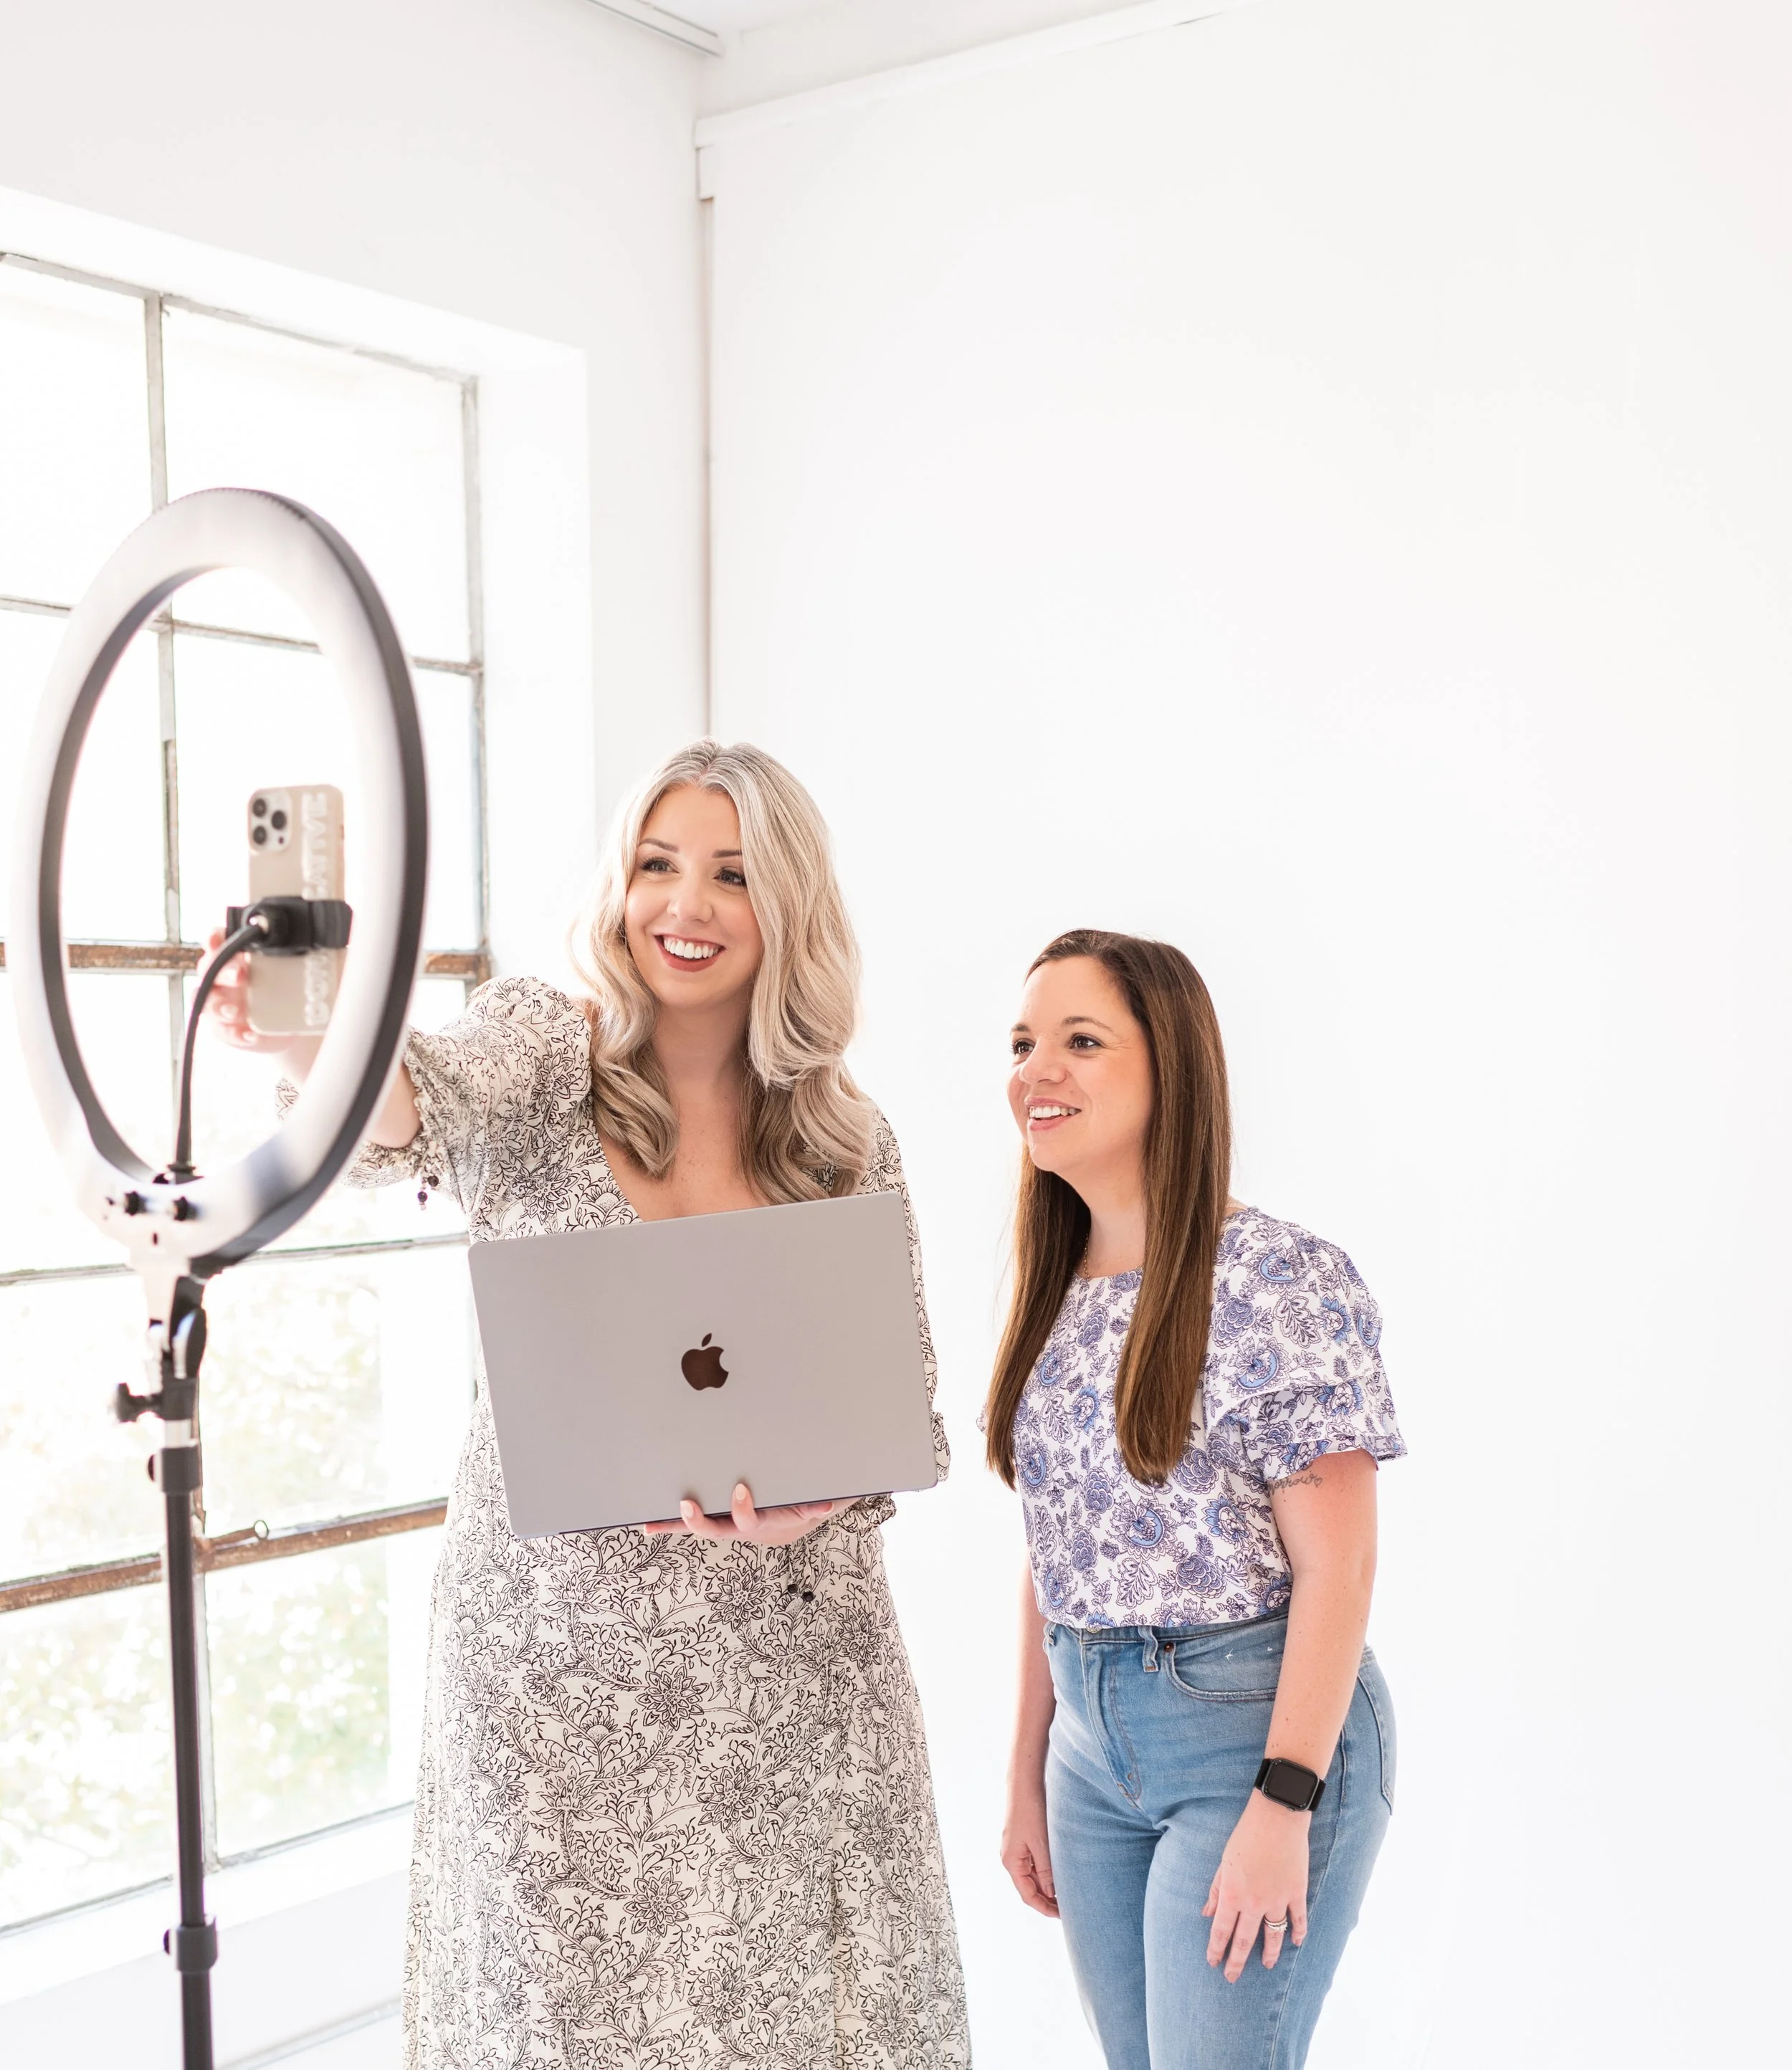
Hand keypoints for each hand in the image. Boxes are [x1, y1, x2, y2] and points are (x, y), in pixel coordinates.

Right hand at [199, 927, 307, 1059]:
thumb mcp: (301, 968)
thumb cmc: (290, 987)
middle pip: (209, 968)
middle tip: (240, 976)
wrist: (293, 1022)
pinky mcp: (226, 1027)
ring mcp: (222, 1002)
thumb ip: (303, 953)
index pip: (218, 940)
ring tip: (234, 1012)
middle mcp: (224, 977)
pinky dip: (234, 1034)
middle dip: (223, 970)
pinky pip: (222, 1030)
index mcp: (238, 956)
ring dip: (218, 1005)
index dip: (214, 938)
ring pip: (205, 1000)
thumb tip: (328, 943)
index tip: (217, 941)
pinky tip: (250, 1036)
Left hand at [640, 1480, 840, 1545]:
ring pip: (700, 1528)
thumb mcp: (816, 1506)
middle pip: (716, 1530)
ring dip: (674, 1526)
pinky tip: (651, 1523)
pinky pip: (696, 1522)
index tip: (740, 1490)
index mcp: (764, 1525)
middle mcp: (742, 1529)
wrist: (798, 1521)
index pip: (749, 1520)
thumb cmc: (803, 1508)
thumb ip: (820, 1505)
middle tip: (684, 1505)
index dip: (743, 1509)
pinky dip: (674, 1524)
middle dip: (697, 1521)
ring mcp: (729, 1526)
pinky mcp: (721, 1519)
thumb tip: (827, 1504)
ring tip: (650, 1524)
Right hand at [1000, 1780, 1057, 1917]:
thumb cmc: (1030, 1811)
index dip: (1045, 1908)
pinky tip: (1059, 1872)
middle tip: (1068, 1907)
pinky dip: (1045, 1871)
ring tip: (1067, 1891)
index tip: (1062, 1915)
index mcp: (1011, 1862)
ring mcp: (1016, 1849)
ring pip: (1032, 1875)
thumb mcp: (1041, 1844)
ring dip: (1047, 1885)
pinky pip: (1033, 1863)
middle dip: (1047, 1899)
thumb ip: (1046, 1871)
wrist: (1024, 1783)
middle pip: (1029, 1887)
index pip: (1028, 1895)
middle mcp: (1011, 1858)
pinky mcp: (1022, 1840)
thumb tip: (1051, 1894)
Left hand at [1203, 1788, 1309, 1980]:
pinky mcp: (1297, 1893)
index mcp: (1232, 1894)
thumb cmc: (1245, 1836)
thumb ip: (1216, 1890)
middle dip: (1237, 1961)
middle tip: (1232, 1977)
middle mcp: (1254, 1903)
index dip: (1216, 1949)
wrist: (1276, 1818)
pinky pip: (1298, 1919)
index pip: (1221, 1931)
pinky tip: (1296, 1942)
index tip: (1213, 1962)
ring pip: (1273, 1936)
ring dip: (1270, 1953)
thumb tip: (1206, 1913)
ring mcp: (1277, 1900)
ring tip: (1267, 1965)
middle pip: (1244, 1941)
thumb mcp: (1224, 1862)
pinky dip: (1298, 1932)